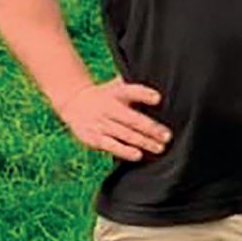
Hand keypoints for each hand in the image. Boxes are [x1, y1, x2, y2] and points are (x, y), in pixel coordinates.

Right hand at [58, 76, 172, 161]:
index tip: (158, 99)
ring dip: (143, 142)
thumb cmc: (105, 95)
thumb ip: (136, 89)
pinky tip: (137, 155)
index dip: (144, 94)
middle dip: (151, 128)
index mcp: (116, 93)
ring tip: (158, 147)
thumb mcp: (117, 85)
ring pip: (125, 134)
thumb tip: (159, 87)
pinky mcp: (94, 138)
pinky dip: (125, 151)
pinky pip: (112, 146)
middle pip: (132, 118)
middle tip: (167, 136)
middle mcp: (109, 108)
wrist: (75, 102)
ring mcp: (101, 123)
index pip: (131, 91)